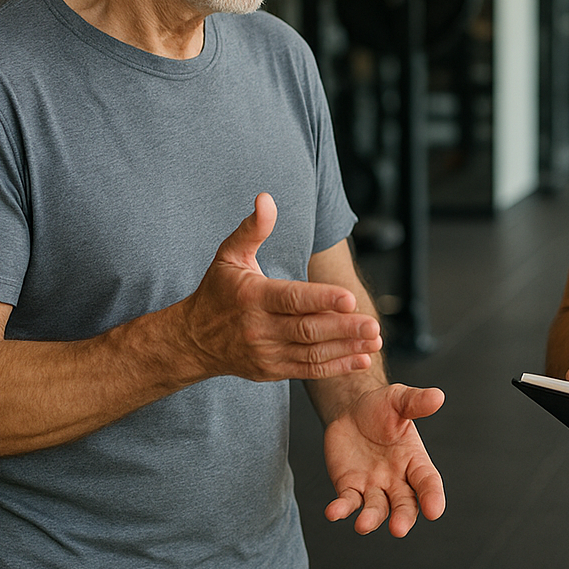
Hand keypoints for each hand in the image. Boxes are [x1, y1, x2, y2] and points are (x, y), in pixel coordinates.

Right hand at [179, 193, 381, 381]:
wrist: (193, 341)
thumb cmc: (217, 292)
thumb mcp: (229, 256)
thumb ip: (253, 228)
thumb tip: (266, 198)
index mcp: (252, 297)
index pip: (291, 298)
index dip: (321, 299)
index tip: (349, 298)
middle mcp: (259, 328)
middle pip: (307, 329)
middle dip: (343, 328)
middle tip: (373, 323)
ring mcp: (266, 353)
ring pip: (312, 352)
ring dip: (346, 348)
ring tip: (375, 339)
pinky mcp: (273, 370)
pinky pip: (309, 370)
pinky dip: (337, 366)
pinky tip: (362, 358)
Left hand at [323, 383, 445, 535]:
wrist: (351, 410)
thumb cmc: (381, 407)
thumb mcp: (398, 400)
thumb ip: (416, 402)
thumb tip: (437, 397)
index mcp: (414, 460)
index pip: (428, 482)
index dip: (432, 496)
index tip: (435, 511)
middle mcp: (396, 479)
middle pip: (404, 504)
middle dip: (403, 517)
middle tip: (399, 529)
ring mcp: (372, 486)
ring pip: (376, 509)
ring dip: (371, 518)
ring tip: (363, 524)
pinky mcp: (349, 487)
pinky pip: (347, 502)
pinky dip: (341, 509)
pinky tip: (333, 512)